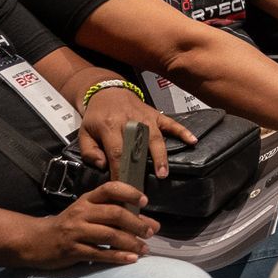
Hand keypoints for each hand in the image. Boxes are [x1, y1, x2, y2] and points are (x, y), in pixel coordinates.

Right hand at [12, 184, 155, 269]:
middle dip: (136, 223)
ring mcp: (75, 231)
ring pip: (108, 235)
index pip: (110, 189)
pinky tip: (131, 259)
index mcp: (87, 199)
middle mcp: (81, 212)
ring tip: (145, 248)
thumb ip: (117, 215)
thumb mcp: (88, 212)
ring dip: (130, 242)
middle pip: (114, 214)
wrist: (36, 241)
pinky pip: (99, 254)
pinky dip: (117, 257)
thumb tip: (152, 224)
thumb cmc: (70, 225)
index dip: (128, 192)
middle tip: (150, 232)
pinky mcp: (72, 250)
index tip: (144, 201)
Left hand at [75, 84, 195, 177]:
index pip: (117, 151)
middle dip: (146, 162)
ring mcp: (145, 117)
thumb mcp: (84, 133)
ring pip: (156, 137)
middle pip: (140, 144)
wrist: (107, 92)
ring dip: (161, 154)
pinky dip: (182, 131)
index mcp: (109, 126)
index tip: (125, 186)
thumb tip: (104, 166)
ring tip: (164, 172)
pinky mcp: (155, 114)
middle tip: (152, 179)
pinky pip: (171, 123)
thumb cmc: (97, 116)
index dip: (121, 169)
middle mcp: (130, 121)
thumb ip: (90, 151)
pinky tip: (192, 141)